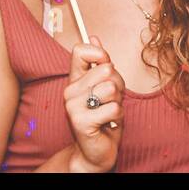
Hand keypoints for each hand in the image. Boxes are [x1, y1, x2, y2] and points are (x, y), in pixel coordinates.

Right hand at [63, 36, 123, 172]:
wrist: (95, 152)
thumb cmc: (103, 120)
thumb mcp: (104, 88)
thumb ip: (99, 65)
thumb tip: (94, 37)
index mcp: (75, 80)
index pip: (80, 50)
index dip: (99, 54)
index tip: (106, 66)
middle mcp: (70, 90)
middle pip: (106, 69)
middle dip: (118, 85)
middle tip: (111, 100)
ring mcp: (73, 105)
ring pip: (111, 88)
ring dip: (118, 102)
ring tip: (109, 112)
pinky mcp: (80, 121)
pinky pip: (114, 108)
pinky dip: (118, 117)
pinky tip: (108, 124)